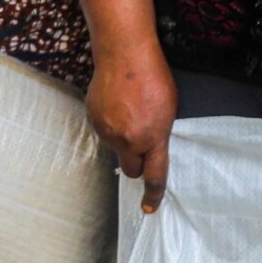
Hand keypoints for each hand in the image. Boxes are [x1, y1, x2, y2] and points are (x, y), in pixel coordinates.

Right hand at [86, 46, 177, 212]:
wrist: (124, 54)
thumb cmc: (152, 77)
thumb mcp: (168, 110)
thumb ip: (159, 135)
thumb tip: (150, 146)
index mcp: (152, 138)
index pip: (154, 176)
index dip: (153, 195)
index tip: (149, 208)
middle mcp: (128, 140)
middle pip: (131, 169)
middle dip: (136, 162)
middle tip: (139, 142)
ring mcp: (107, 130)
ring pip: (116, 147)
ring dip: (122, 137)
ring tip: (128, 110)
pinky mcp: (93, 118)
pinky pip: (104, 130)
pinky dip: (110, 123)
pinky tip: (116, 104)